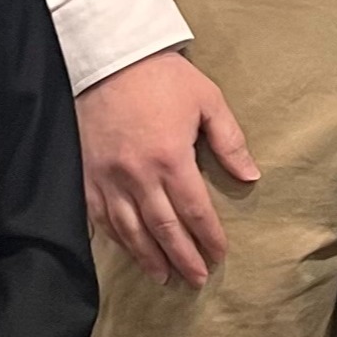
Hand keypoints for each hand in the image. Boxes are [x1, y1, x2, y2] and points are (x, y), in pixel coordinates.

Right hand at [75, 49, 256, 283]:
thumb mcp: (207, 100)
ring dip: (149, 257)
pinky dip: (116, 240)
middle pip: (163, 229)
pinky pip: (100, 218)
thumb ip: (230, 141)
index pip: (194, 210)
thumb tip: (250, 176)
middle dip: (182, 258)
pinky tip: (128, 251)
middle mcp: (137, 176)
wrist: (108, 57)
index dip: (209, 237)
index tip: (220, 255)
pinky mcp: (85, 175)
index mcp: (171, 158)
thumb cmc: (162, 77)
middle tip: (196, 279)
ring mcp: (108, 178)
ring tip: (164, 278)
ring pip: (130, 231)